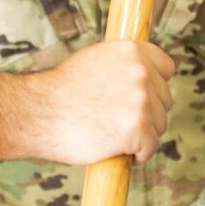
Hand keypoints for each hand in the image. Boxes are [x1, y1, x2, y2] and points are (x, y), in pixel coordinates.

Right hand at [0, 41, 175, 164]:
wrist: (38, 113)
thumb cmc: (60, 92)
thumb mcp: (95, 61)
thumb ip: (122, 66)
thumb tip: (144, 75)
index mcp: (132, 50)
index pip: (166, 68)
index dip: (154, 86)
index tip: (141, 99)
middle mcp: (142, 71)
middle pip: (164, 100)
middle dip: (147, 113)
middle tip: (116, 122)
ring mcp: (142, 99)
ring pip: (159, 125)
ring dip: (142, 135)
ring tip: (112, 136)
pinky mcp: (138, 128)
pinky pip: (150, 148)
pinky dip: (138, 155)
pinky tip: (117, 151)